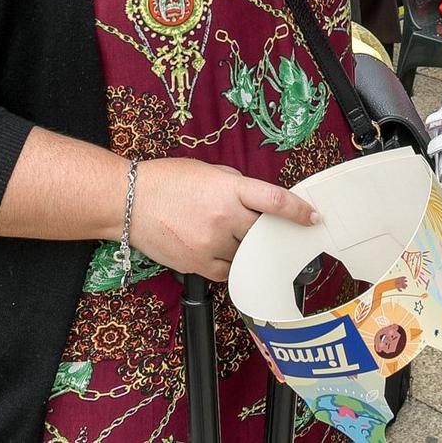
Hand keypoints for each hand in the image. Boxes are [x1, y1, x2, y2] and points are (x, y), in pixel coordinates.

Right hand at [126, 157, 317, 281]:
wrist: (128, 201)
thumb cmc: (166, 181)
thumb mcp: (208, 171)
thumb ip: (236, 185)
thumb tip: (256, 200)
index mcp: (230, 188)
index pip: (275, 201)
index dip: (299, 211)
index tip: (313, 218)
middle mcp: (224, 217)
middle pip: (263, 232)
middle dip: (267, 232)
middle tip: (267, 231)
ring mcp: (211, 243)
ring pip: (246, 254)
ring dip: (244, 247)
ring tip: (225, 234)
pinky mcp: (198, 264)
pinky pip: (227, 271)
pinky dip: (228, 263)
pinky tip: (217, 250)